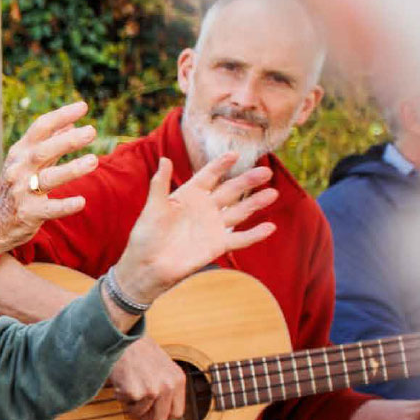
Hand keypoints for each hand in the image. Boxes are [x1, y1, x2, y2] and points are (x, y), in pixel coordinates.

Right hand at [0, 102, 99, 254]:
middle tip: (91, 131)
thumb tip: (72, 124)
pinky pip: (50, 209)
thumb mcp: (26, 162)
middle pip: (42, 151)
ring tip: (94, 160)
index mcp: (20, 153)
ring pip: (48, 178)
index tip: (83, 107)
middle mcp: (19, 169)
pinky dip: (65, 205)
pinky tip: (81, 201)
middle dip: (67, 141)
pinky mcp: (29, 213)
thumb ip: (49, 144)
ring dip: (71, 169)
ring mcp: (22, 191)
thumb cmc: (14, 188)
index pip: (40, 128)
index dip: (61, 116)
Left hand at [113, 153, 278, 302]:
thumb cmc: (146, 235)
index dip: (221, 165)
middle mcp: (204, 208)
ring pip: (239, 211)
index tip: (235, 154)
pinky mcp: (218, 245)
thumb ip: (159, 183)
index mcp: (189, 195)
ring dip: (256, 203)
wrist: (148, 265)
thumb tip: (164, 159)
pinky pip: (240, 239)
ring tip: (272, 193)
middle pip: (230, 191)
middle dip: (247, 181)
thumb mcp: (153, 207)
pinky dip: (255, 234)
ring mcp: (213, 226)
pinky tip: (270, 227)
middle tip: (266, 171)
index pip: (209, 176)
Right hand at [113, 339, 187, 419]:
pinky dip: (119, 394)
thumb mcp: (163, 366)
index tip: (153, 411)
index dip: (163, 414)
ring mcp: (151, 390)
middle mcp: (168, 387)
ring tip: (128, 385)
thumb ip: (166, 387)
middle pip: (160, 419)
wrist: (123, 335)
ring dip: (131, 403)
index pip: (177, 413)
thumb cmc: (140, 348)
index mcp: (178, 380)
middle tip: (137, 406)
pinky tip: (121, 380)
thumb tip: (162, 413)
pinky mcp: (134, 391)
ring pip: (140, 413)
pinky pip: (124, 402)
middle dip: (147, 416)